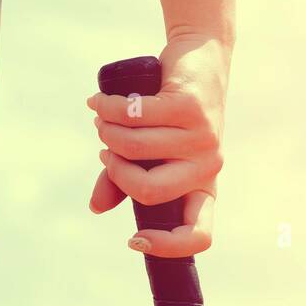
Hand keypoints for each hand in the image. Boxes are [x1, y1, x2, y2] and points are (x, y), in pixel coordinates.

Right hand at [86, 36, 230, 257]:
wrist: (199, 58)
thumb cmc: (170, 117)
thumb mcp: (149, 156)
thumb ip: (122, 182)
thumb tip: (97, 207)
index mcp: (203, 189)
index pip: (199, 236)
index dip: (168, 246)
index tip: (133, 239)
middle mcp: (209, 168)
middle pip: (149, 191)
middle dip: (116, 172)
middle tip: (106, 152)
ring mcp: (203, 138)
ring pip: (136, 149)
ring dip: (108, 133)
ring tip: (102, 120)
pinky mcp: (191, 107)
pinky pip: (135, 117)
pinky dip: (110, 109)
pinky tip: (101, 103)